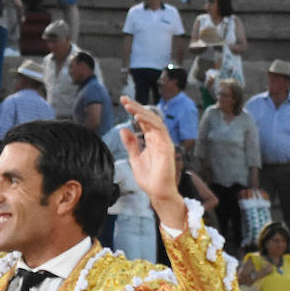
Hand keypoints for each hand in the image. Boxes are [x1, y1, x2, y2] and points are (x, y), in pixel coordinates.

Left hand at [119, 96, 185, 229]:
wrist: (157, 192)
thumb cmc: (149, 178)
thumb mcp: (134, 158)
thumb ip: (131, 144)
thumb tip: (123, 129)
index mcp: (151, 140)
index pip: (143, 121)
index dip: (134, 110)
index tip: (123, 102)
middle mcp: (158, 138)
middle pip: (148, 117)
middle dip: (136, 106)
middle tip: (124, 99)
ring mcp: (163, 141)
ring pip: (154, 120)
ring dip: (141, 111)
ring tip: (129, 105)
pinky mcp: (166, 146)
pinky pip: (159, 129)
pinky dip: (148, 121)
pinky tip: (138, 116)